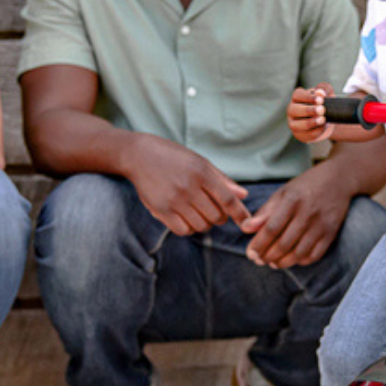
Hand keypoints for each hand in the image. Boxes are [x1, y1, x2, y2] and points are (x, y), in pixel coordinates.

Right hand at [125, 136, 249, 235]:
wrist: (138, 155)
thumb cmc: (173, 156)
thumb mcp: (199, 162)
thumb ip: (222, 180)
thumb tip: (243, 195)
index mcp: (201, 172)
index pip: (227, 199)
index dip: (240, 214)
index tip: (247, 222)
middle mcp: (188, 187)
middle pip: (216, 216)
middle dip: (219, 217)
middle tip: (213, 209)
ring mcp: (174, 200)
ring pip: (201, 226)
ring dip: (204, 223)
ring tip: (198, 212)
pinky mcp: (160, 210)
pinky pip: (183, 230)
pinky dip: (189, 228)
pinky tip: (186, 217)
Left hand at [241, 163, 351, 268]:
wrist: (338, 180)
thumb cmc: (305, 186)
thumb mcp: (282, 193)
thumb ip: (264, 212)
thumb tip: (246, 229)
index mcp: (292, 200)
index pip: (271, 228)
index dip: (259, 244)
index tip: (250, 253)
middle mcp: (307, 213)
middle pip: (284, 243)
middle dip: (268, 256)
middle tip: (259, 260)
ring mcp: (321, 225)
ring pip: (299, 253)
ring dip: (283, 262)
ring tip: (272, 263)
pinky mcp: (331, 233)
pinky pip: (315, 255)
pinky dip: (301, 261)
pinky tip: (292, 260)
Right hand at [287, 83, 334, 142]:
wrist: (326, 121)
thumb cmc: (324, 104)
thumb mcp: (327, 94)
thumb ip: (325, 89)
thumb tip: (320, 92)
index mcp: (297, 98)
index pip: (297, 95)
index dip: (308, 97)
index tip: (321, 99)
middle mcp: (292, 110)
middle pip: (294, 110)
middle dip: (308, 110)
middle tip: (322, 110)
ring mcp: (294, 123)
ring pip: (297, 125)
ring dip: (310, 122)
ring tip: (322, 120)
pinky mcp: (300, 134)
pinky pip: (306, 134)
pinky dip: (316, 131)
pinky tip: (324, 127)